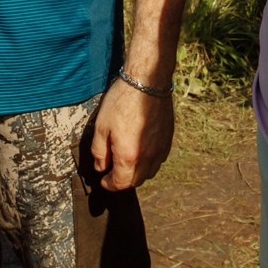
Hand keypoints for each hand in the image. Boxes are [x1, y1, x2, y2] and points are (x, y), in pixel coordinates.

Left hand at [88, 76, 173, 190]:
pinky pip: (159, 160)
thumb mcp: (101, 126)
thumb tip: (101, 167)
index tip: (103, 180)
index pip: (120, 183)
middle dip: (122, 181)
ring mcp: (160, 149)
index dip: (109, 184)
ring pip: (149, 173)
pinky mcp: (168, 140)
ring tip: (127, 164)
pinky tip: (141, 152)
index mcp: (129, 156)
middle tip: (112, 173)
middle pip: (135, 181)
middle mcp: (147, 157)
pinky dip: (149, 163)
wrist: (147, 83)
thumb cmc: (122, 102)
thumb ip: (99, 151)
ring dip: (137, 173)